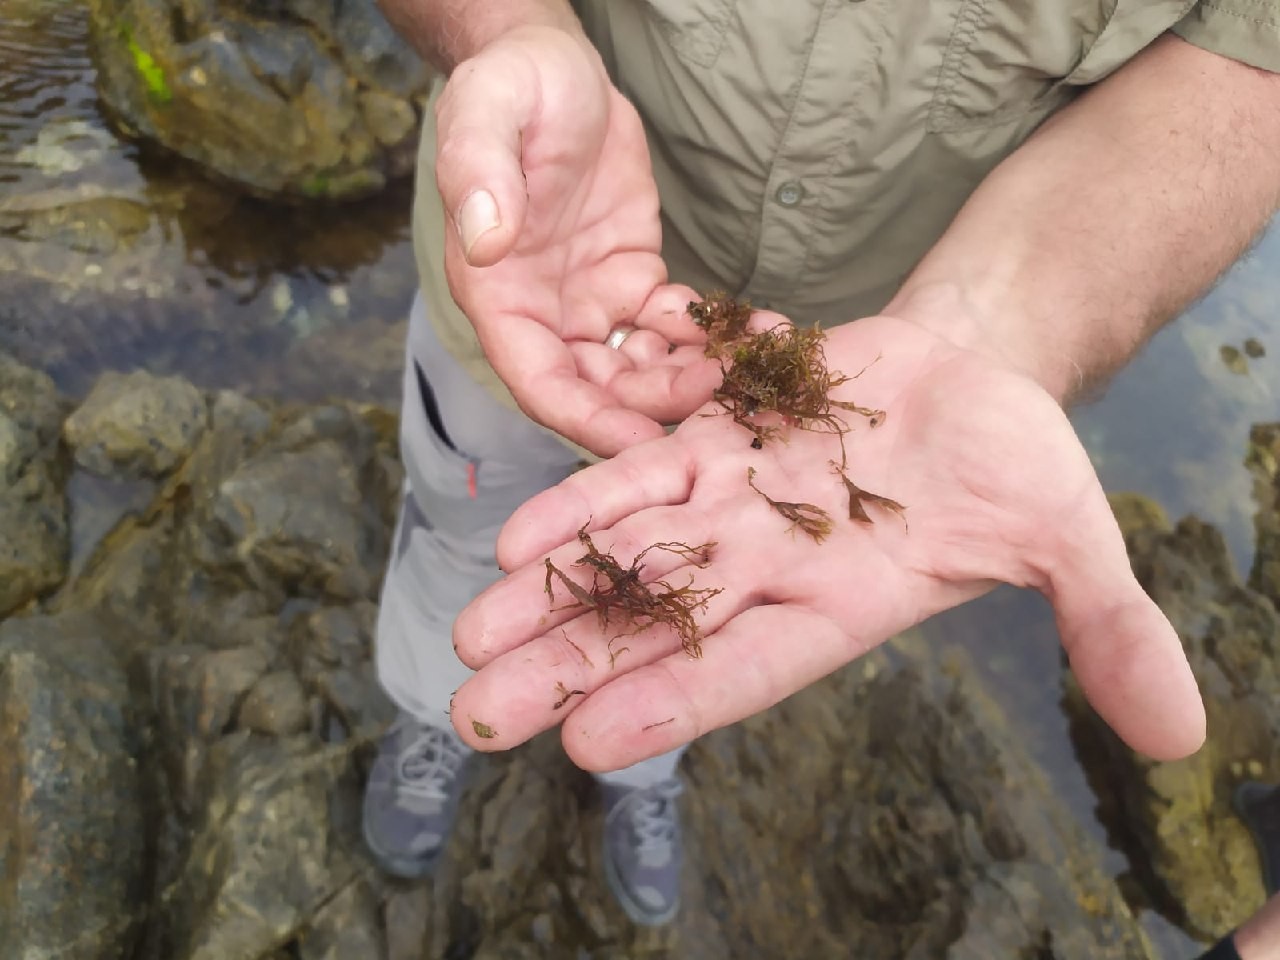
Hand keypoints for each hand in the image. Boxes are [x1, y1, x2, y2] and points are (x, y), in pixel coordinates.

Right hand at [435, 25, 719, 455]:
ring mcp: (591, 302)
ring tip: (754, 364)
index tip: (643, 441)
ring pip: (640, 369)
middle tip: (724, 395)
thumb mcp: (487, 114)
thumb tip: (486, 239)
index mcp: (499, 295)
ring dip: (692, 377)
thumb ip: (480, 175)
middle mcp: (544, 313)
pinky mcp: (633, 280)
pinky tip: (759, 332)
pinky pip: (673, 328)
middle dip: (658, 404)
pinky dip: (712, 338)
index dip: (587, 419)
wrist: (557, 68)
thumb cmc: (511, 87)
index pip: (538, 382)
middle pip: (598, 391)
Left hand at [447, 312, 1205, 767]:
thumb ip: (1104, 623)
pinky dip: (584, 499)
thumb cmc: (1014, 464)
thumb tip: (1179, 732)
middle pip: (655, 625)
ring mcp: (733, 503)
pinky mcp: (716, 441)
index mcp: (842, 603)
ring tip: (468, 637)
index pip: (746, 668)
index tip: (587, 748)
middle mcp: (770, 564)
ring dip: (548, 594)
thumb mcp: (1069, 534)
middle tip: (472, 717)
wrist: (966, 377)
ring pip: (627, 552)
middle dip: (567, 669)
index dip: (672, 704)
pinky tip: (518, 535)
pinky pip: (640, 471)